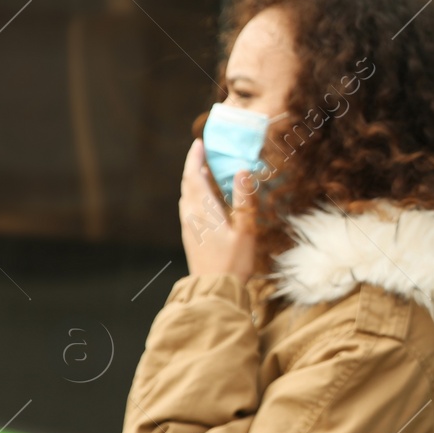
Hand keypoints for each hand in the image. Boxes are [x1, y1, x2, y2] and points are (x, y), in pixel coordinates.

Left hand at [179, 138, 256, 280]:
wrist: (214, 289)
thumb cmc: (232, 261)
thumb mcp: (245, 229)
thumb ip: (243, 199)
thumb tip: (242, 171)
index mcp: (203, 210)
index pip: (194, 176)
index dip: (195, 158)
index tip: (199, 143)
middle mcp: (191, 215)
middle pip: (188, 183)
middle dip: (195, 166)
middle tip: (205, 152)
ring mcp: (189, 226)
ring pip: (187, 195)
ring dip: (195, 180)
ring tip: (208, 171)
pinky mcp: (191, 236)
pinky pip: (190, 206)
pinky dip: (196, 194)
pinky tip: (208, 199)